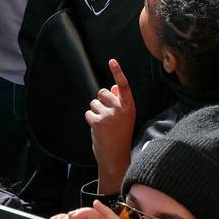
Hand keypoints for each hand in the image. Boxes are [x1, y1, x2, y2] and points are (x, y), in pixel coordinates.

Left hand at [86, 59, 136, 194]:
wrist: (116, 158)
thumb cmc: (120, 136)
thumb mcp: (125, 118)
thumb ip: (120, 102)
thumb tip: (113, 87)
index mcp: (129, 107)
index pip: (123, 86)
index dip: (118, 72)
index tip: (112, 61)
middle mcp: (120, 109)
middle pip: (103, 92)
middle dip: (101, 101)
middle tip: (107, 116)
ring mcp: (109, 115)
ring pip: (94, 103)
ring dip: (95, 112)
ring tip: (103, 125)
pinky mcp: (97, 121)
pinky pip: (88, 113)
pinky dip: (90, 120)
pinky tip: (98, 130)